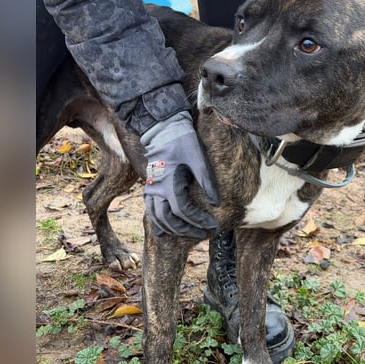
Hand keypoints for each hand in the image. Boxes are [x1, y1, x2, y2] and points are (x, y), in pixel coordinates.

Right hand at [140, 111, 218, 237]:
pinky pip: (151, 211)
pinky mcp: (148, 187)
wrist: (163, 130)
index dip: (198, 221)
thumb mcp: (199, 160)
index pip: (184, 211)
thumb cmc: (184, 143)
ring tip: (187, 233)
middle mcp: (155, 190)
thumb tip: (216, 204)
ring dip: (171, 229)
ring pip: (156, 218)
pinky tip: (166, 230)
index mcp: (169, 184)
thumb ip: (207, 183)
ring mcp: (149, 189)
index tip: (211, 225)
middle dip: (186, 230)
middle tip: (202, 234)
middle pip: (169, 220)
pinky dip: (158, 222)